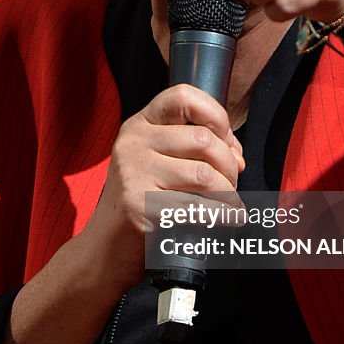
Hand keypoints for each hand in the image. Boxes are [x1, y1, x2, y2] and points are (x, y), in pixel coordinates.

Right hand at [82, 84, 244, 292]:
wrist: (107, 246)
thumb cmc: (144, 202)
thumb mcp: (162, 163)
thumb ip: (196, 149)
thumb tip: (236, 153)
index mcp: (140, 125)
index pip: (183, 96)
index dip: (215, 115)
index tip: (226, 140)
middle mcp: (133, 142)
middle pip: (203, 139)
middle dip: (229, 165)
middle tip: (230, 184)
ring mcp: (133, 172)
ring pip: (205, 174)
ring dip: (227, 193)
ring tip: (228, 204)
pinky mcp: (139, 204)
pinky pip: (197, 206)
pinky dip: (223, 215)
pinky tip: (229, 219)